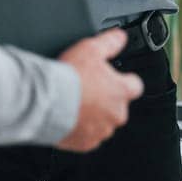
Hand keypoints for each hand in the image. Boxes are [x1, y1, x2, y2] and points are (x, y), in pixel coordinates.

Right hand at [55, 28, 143, 152]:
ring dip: (92, 114)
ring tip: (75, 103)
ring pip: (102, 122)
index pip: (135, 86)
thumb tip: (120, 37)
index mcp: (122, 92)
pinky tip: (68, 117)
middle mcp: (116, 114)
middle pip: (117, 105)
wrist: (47, 102)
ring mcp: (102, 131)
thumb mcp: (91, 49)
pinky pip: (87, 136)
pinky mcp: (86, 143)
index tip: (114, 78)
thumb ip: (110, 42)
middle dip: (105, 99)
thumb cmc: (69, 78)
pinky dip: (80, 129)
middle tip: (87, 89)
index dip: (124, 80)